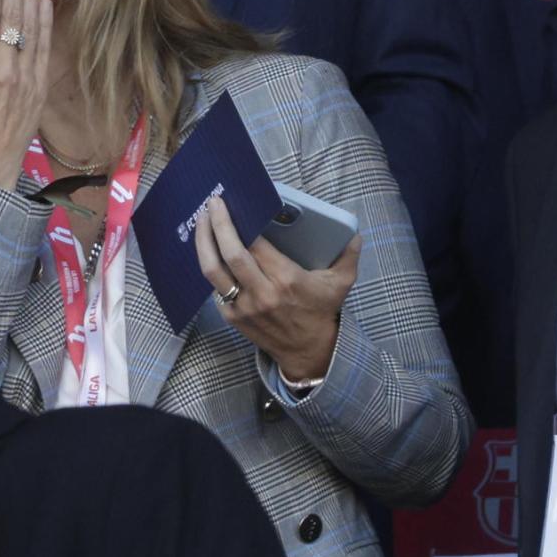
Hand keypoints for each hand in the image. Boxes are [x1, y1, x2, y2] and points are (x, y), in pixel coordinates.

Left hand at [194, 195, 360, 378]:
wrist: (308, 352)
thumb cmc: (321, 312)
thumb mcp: (340, 284)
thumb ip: (349, 256)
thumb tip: (356, 233)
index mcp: (286, 280)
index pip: (256, 246)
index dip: (241, 224)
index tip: (232, 205)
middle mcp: (262, 293)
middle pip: (230, 254)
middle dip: (217, 226)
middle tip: (212, 204)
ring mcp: (243, 307)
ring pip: (213, 271)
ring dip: (203, 243)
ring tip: (201, 221)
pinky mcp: (232, 317)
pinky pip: (214, 287)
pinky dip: (210, 266)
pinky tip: (207, 248)